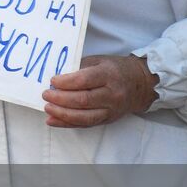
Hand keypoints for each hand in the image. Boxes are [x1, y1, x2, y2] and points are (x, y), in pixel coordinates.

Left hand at [42, 54, 158, 127]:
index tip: (52, 80)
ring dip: (62, 114)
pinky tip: (53, 120)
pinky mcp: (108, 120)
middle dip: (60, 99)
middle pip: (83, 100)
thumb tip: (56, 79)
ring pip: (84, 117)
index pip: (84, 81)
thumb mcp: (99, 61)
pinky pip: (86, 124)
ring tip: (47, 108)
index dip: (66, 82)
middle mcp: (112, 94)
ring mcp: (111, 109)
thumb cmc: (115, 69)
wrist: (140, 84)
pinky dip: (67, 124)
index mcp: (109, 75)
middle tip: (46, 94)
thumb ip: (79, 68)